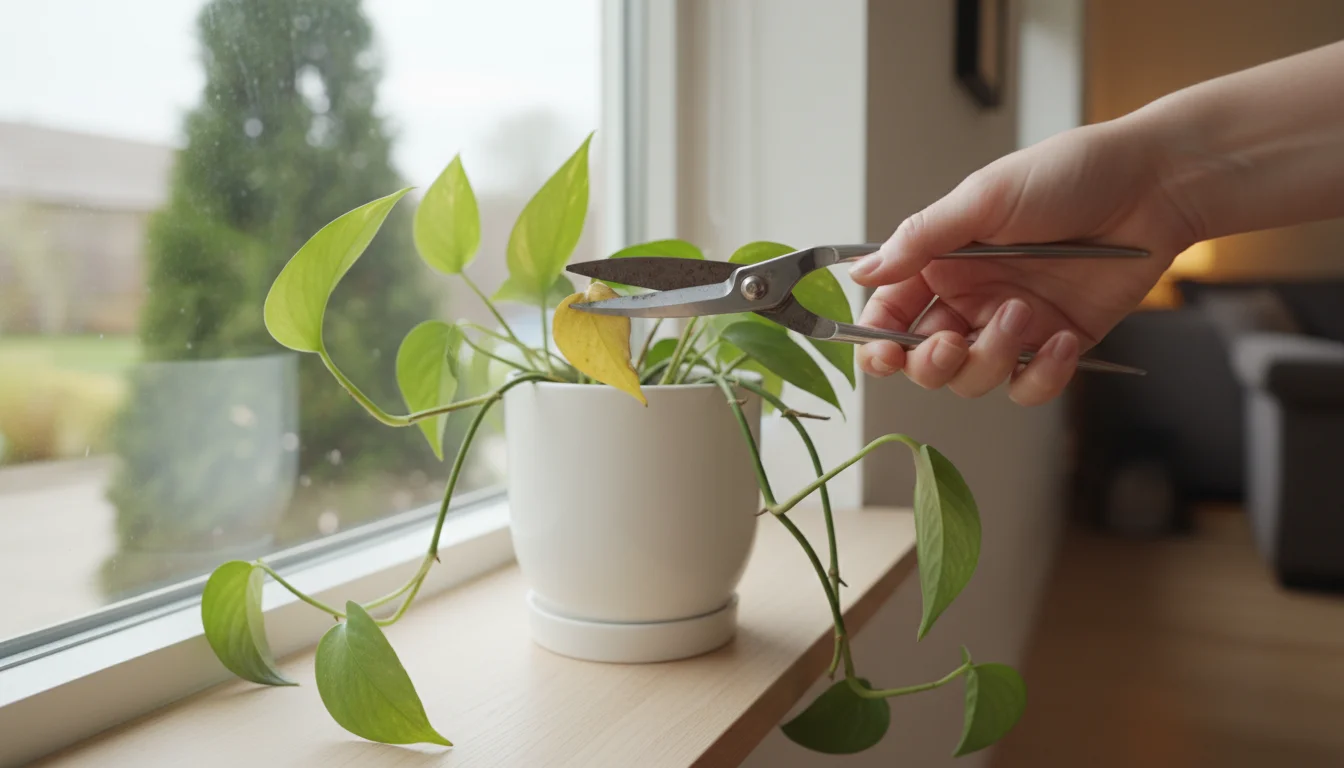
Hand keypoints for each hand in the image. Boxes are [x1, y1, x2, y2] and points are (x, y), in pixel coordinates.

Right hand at [850, 119, 1202, 404]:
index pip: (892, 313)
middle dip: (929, 363)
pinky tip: (1062, 340)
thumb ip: (920, 239)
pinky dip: (1041, 374)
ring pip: (974, 378)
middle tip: (950, 343)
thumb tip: (862, 272)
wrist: (1154, 186)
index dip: (879, 341)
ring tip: (1025, 315)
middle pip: (926, 361)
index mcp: (944, 261)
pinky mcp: (1057, 345)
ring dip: (991, 358)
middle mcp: (971, 298)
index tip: (881, 353)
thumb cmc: (1070, 175)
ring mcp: (1013, 326)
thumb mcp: (983, 198)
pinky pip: (1029, 385)